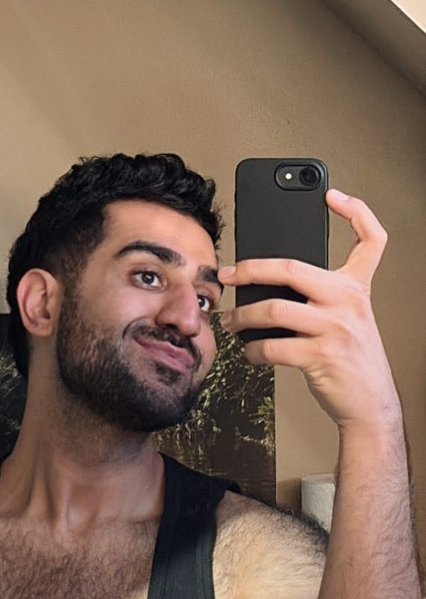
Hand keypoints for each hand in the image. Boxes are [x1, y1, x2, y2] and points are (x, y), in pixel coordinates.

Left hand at [218, 189, 398, 429]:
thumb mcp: (347, 318)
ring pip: (273, 309)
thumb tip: (265, 284)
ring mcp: (336, 328)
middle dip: (249, 269)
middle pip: (291, 268)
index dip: (356, 211)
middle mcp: (349, 301)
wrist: (369, 403)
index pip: (371, 239)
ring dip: (241, 316)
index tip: (332, 195)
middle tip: (227, 274)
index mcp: (356, 288)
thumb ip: (319, 296)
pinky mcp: (321, 355)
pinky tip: (249, 352)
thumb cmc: (349, 358)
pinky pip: (272, 346)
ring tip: (230, 320)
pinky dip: (253, 351)